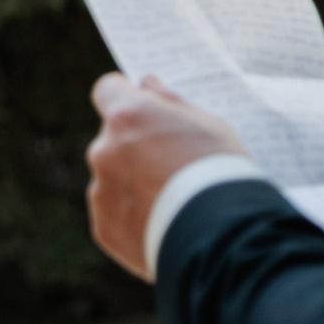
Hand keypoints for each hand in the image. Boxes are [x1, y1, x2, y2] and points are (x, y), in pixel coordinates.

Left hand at [84, 73, 250, 282]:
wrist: (222, 239)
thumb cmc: (222, 173)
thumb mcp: (208, 126)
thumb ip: (170, 102)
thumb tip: (147, 84)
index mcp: (129, 116)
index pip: (108, 90)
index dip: (125, 96)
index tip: (141, 107)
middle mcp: (104, 150)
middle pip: (112, 139)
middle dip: (134, 148)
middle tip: (172, 166)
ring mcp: (101, 190)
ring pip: (112, 178)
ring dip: (133, 184)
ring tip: (173, 202)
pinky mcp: (103, 227)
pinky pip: (114, 213)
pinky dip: (132, 217)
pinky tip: (164, 225)